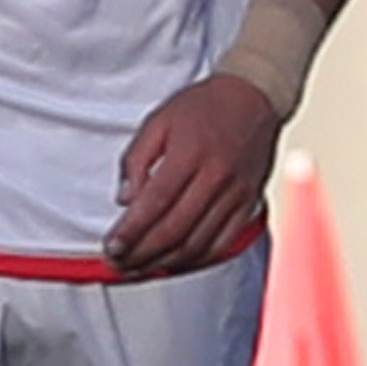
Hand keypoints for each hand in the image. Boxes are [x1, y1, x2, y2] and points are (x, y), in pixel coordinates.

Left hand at [110, 73, 282, 277]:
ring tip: (139, 268)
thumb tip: (125, 200)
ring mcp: (235, 193)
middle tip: (118, 264)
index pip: (155, 204)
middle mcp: (216, 177)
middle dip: (141, 254)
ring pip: (197, 242)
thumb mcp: (159, 120)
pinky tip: (175, 262)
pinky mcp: (249, 203)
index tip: (111, 246)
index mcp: (190, 153)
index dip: (131, 232)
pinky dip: (197, 259)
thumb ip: (136, 159)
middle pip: (174, 230)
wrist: (254, 97)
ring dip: (164, 262)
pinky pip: (222, 242)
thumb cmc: (203, 107)